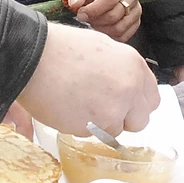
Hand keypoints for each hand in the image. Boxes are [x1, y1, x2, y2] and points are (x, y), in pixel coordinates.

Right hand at [17, 22, 158, 135]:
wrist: (31, 56)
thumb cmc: (61, 47)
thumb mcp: (103, 47)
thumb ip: (122, 70)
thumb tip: (126, 86)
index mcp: (135, 66)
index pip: (152, 99)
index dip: (136, 103)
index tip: (124, 102)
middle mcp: (129, 89)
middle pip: (140, 121)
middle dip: (123, 118)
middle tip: (101, 108)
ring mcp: (112, 111)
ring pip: (116, 130)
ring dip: (101, 124)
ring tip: (79, 104)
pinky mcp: (91, 128)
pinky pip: (93, 135)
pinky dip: (82, 127)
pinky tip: (68, 108)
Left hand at [67, 0, 140, 42]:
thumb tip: (75, 3)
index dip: (93, 10)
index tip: (81, 13)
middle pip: (114, 16)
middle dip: (95, 20)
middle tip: (85, 18)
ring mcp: (136, 11)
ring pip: (119, 28)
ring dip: (101, 29)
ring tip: (93, 22)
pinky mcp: (135, 23)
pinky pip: (123, 36)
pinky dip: (109, 36)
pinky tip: (100, 28)